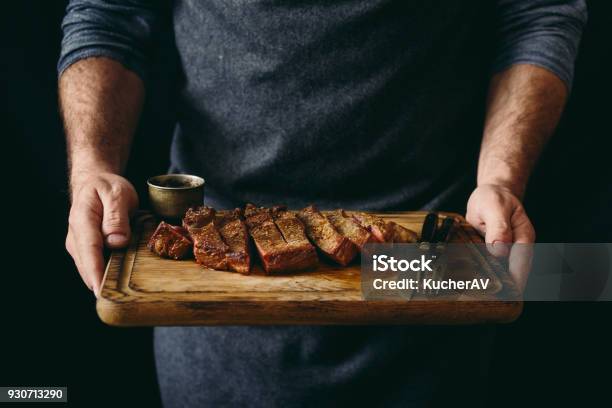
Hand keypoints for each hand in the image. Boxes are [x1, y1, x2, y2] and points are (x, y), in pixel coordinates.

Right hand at [66, 173, 137, 296]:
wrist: (94, 182)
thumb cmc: (107, 187)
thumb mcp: (117, 194)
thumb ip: (117, 217)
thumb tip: (117, 242)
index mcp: (83, 220)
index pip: (89, 250)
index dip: (95, 272)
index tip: (101, 291)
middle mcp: (76, 236)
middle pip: (87, 265)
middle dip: (100, 284)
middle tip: (119, 300)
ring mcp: (78, 245)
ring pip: (89, 268)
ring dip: (103, 281)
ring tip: (121, 295)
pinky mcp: (85, 250)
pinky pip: (94, 265)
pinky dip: (104, 274)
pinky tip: (118, 282)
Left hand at [466, 184, 534, 290]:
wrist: (489, 193)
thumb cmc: (494, 198)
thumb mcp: (494, 207)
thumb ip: (498, 227)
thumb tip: (500, 250)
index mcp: (523, 236)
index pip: (522, 262)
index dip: (515, 280)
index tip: (509, 295)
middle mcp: (516, 247)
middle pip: (513, 272)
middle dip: (504, 288)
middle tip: (490, 303)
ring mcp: (504, 252)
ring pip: (501, 272)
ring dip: (492, 284)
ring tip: (480, 299)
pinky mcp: (492, 254)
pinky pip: (489, 267)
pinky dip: (482, 276)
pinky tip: (472, 285)